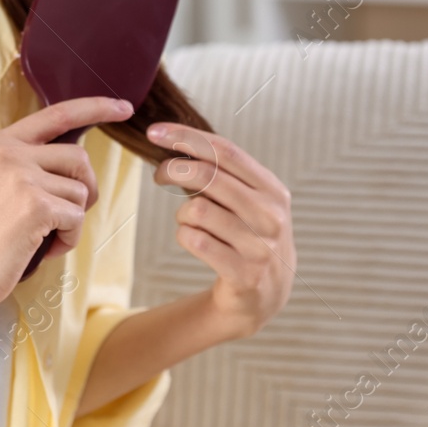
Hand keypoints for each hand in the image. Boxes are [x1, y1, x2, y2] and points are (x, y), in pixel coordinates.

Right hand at [0, 96, 134, 312]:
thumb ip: (25, 165)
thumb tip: (76, 164)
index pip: (56, 114)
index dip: (94, 108)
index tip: (122, 106)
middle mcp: (8, 153)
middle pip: (78, 157)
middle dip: (85, 189)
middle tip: (69, 215)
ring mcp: (21, 177)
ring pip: (79, 191)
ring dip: (72, 220)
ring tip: (46, 236)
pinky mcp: (34, 206)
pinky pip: (76, 218)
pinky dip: (69, 238)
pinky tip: (46, 247)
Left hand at [149, 124, 294, 339]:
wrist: (266, 294)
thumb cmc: (247, 234)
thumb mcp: (247, 200)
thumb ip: (220, 173)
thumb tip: (173, 139)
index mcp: (272, 189)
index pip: (225, 150)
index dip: (186, 137)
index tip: (154, 132)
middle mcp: (271, 215)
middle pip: (208, 175)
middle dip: (172, 170)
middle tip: (159, 176)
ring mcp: (260, 247)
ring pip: (196, 210)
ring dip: (182, 214)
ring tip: (190, 221)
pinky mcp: (244, 274)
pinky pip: (195, 241)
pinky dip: (184, 236)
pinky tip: (195, 241)